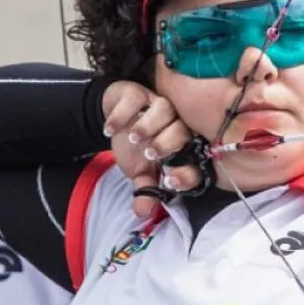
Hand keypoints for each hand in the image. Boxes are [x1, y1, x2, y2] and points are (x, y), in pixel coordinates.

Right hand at [101, 81, 201, 216]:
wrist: (115, 117)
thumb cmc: (135, 145)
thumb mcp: (139, 169)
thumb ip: (144, 189)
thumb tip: (142, 212)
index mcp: (182, 145)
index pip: (192, 157)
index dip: (186, 171)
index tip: (170, 181)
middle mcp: (176, 123)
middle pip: (182, 130)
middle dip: (167, 143)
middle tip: (150, 154)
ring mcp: (158, 105)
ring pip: (164, 110)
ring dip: (148, 126)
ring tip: (133, 138)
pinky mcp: (139, 93)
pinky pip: (136, 98)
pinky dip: (122, 114)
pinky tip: (111, 129)